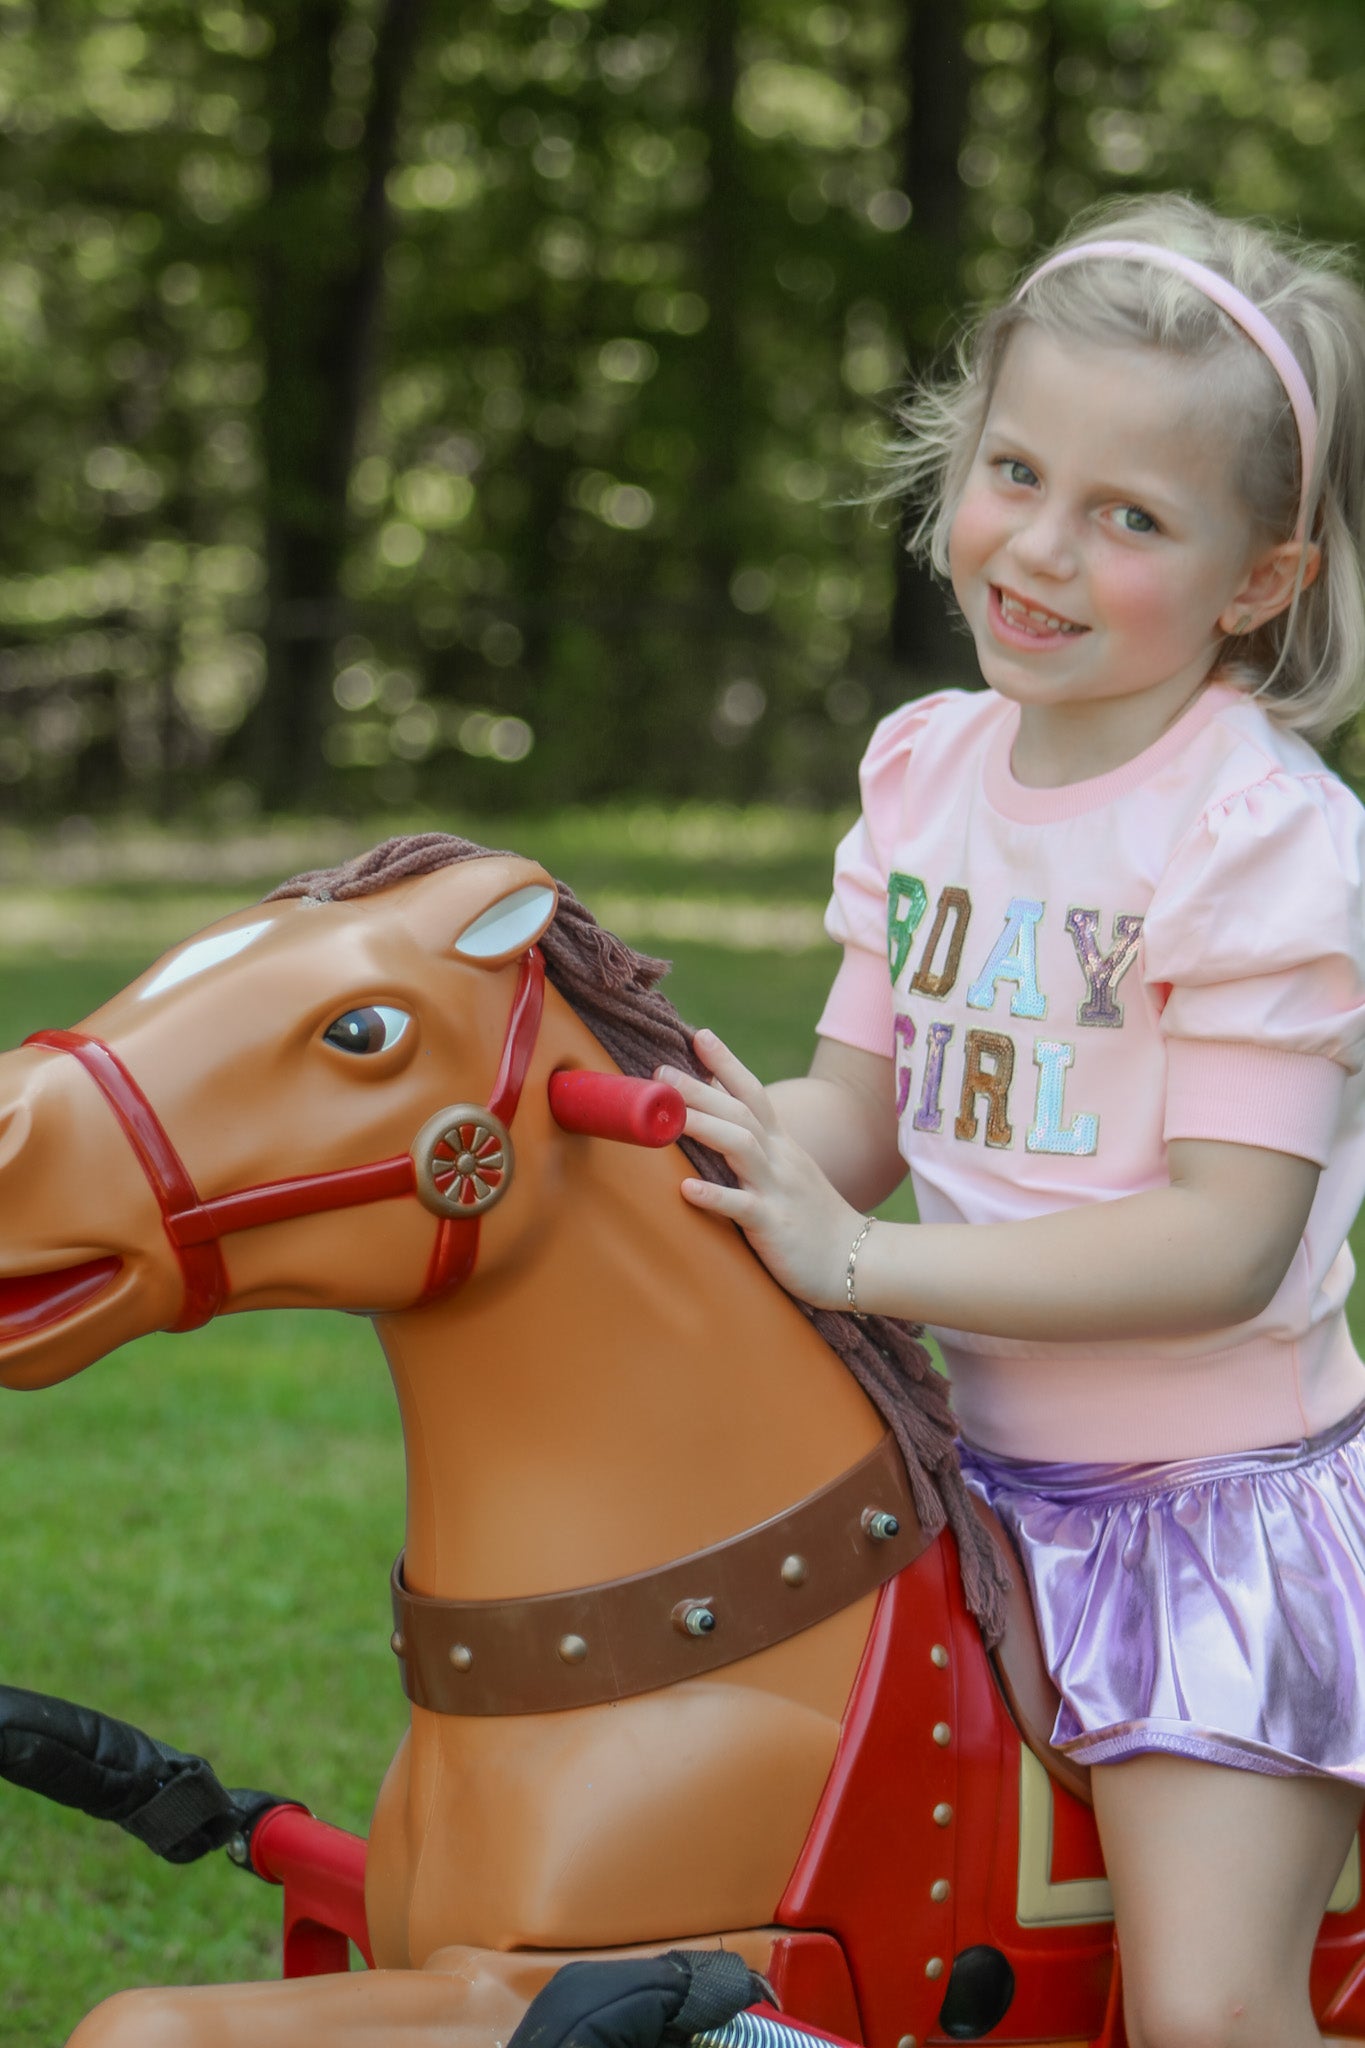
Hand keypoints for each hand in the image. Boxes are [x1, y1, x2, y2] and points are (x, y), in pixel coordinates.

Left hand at [659, 1030, 864, 1309]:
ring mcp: (778, 1190)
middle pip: (740, 1112)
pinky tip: (686, 1188)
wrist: (857, 1261)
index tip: (699, 1035)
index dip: (727, 1063)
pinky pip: (742, 1207)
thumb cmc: (813, 1216)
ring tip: (667, 1118)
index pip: (754, 1093)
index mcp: (782, 1144)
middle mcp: (780, 1158)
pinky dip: (714, 1195)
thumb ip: (758, 1140)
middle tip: (660, 1072)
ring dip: (703, 1127)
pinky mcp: (775, 1225)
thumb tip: (722, 1108)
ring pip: (741, 1147)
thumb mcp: (788, 1169)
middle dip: (700, 1090)